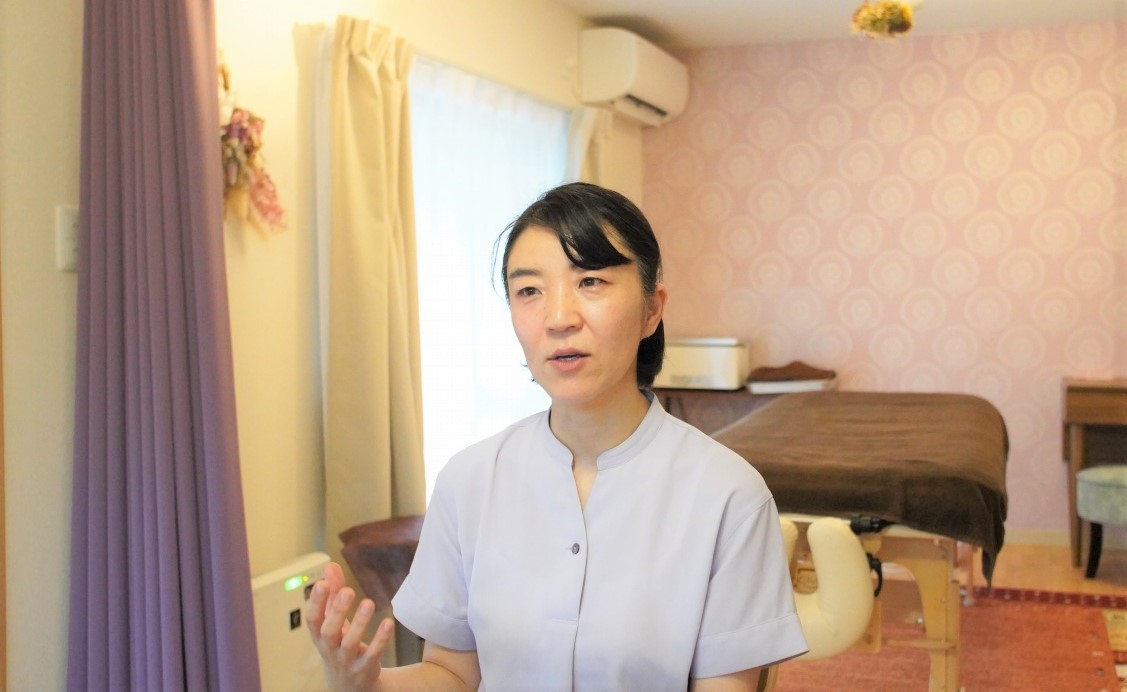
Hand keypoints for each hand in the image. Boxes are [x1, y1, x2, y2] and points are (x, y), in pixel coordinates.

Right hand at [305, 562, 394, 690]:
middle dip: (337, 611)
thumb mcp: (333, 620)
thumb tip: (330, 566)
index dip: (316, 602)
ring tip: (369, 603)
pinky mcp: (365, 668)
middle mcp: (330, 649)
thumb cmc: (338, 644)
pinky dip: (380, 639)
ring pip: (350, 643)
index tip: (322, 583)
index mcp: (320, 635)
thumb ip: (333, 593)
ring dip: (360, 623)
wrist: (348, 684)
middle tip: (348, 590)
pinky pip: (372, 654)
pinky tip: (388, 622)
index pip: (312, 619)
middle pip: (328, 631)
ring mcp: (346, 660)